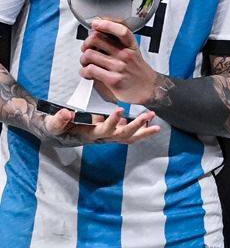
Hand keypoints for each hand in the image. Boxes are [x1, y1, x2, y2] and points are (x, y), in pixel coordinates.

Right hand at [42, 105, 158, 146]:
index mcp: (90, 135)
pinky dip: (141, 130)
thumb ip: (59, 120)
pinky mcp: (112, 133)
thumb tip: (67, 114)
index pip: (104, 129)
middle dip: (137, 125)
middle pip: (123, 135)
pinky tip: (150, 122)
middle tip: (149, 115)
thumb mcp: (54, 124)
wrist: (61, 134)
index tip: (120, 109)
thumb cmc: (58, 129)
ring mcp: (109, 137)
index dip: (112, 121)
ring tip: (156, 123)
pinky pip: (130, 134)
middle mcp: (103, 138)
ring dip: (144, 130)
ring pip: (130, 137)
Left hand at [79, 18, 158, 106]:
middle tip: (87, 49)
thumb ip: (120, 45)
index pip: (120, 30)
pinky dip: (84, 71)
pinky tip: (88, 73)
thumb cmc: (138, 73)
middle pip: (97, 39)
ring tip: (86, 63)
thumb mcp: (134, 54)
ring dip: (83, 59)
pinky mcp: (113, 80)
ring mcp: (119, 67)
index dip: (105, 24)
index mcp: (131, 47)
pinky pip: (90, 70)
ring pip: (89, 54)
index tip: (96, 24)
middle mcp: (125, 55)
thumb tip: (99, 36)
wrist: (149, 91)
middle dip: (86, 43)